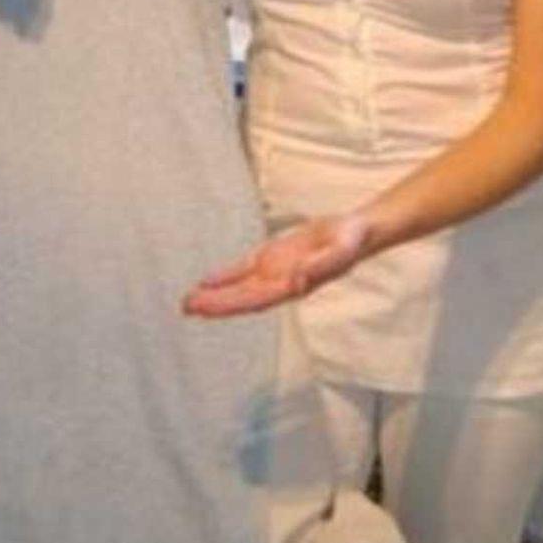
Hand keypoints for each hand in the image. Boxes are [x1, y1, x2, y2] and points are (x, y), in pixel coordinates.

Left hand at [181, 212, 371, 318]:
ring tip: (188, 301)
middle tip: (186, 307)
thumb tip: (297, 281)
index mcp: (292, 286)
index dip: (229, 306)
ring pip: (239, 286)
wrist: (357, 232)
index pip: (254, 300)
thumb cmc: (351, 242)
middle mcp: (279, 284)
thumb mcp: (340, 251)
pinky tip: (207, 281)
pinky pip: (244, 269)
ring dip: (215, 294)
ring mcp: (275, 272)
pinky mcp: (273, 258)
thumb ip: (321, 266)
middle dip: (215, 304)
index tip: (207, 309)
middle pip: (241, 298)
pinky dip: (225, 276)